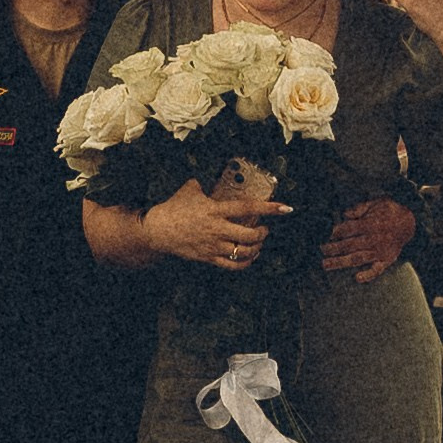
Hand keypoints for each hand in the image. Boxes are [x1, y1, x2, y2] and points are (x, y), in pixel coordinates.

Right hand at [144, 182, 290, 270]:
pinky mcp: (208, 258)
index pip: (248, 208)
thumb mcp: (189, 189)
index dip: (268, 208)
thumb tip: (210, 176)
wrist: (157, 231)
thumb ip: (204, 184)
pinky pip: (232, 265)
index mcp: (215, 209)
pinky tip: (249, 257)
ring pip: (244, 252)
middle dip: (263, 232)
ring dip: (256, 248)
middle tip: (265, 228)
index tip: (285, 208)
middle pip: (250, 235)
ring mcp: (213, 245)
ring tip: (258, 242)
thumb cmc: (173, 207)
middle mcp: (217, 229)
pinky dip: (245, 263)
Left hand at [322, 197, 415, 283]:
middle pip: (349, 245)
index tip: (327, 234)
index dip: (336, 232)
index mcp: (370, 224)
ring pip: (357, 258)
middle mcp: (373, 239)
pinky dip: (368, 275)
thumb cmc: (390, 211)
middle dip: (332, 248)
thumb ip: (359, 208)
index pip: (348, 229)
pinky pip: (377, 269)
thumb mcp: (375, 202)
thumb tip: (344, 214)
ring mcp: (380, 251)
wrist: (411, 221)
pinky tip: (357, 278)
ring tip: (326, 265)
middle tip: (321, 250)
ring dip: (340, 262)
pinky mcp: (386, 260)